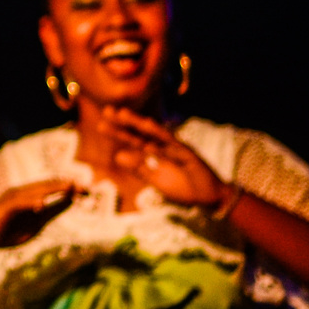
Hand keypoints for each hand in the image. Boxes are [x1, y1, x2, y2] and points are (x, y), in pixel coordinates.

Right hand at [0, 178, 76, 256]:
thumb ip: (52, 211)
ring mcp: (9, 199)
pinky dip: (29, 202)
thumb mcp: (36, 223)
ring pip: (32, 191)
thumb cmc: (8, 232)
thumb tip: (72, 200)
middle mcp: (19, 193)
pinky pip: (17, 203)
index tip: (88, 190)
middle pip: (44, 186)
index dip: (69, 188)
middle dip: (64, 185)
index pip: (51, 188)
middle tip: (83, 186)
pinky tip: (41, 203)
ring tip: (67, 188)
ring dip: (50, 188)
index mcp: (29, 195)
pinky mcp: (1, 208)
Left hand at [102, 106, 228, 207]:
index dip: (118, 132)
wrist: (208, 197)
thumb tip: (117, 155)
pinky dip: (160, 136)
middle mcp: (161, 147)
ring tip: (122, 114)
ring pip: (153, 133)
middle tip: (107, 111)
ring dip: (138, 123)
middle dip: (124, 123)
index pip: (132, 141)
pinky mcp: (186, 152)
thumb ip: (138, 167)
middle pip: (139, 133)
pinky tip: (148, 127)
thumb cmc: (182, 187)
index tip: (101, 124)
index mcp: (153, 154)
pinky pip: (171, 142)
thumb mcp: (155, 179)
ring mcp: (174, 148)